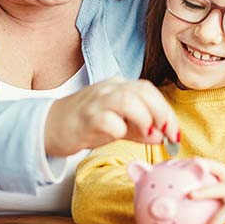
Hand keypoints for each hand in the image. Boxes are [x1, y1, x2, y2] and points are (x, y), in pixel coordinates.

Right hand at [44, 77, 178, 156]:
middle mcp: (108, 89)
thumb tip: (162, 136)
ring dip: (144, 119)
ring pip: (128, 101)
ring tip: (146, 134)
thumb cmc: (85, 123)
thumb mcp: (118, 123)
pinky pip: (109, 122)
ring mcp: (95, 102)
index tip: (175, 132)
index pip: (148, 90)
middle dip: (161, 113)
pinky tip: (118, 136)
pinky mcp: (86, 119)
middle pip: (143, 91)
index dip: (166, 110)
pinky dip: (120, 130)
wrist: (49, 126)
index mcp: (117, 87)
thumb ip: (140, 129)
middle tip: (167, 134)